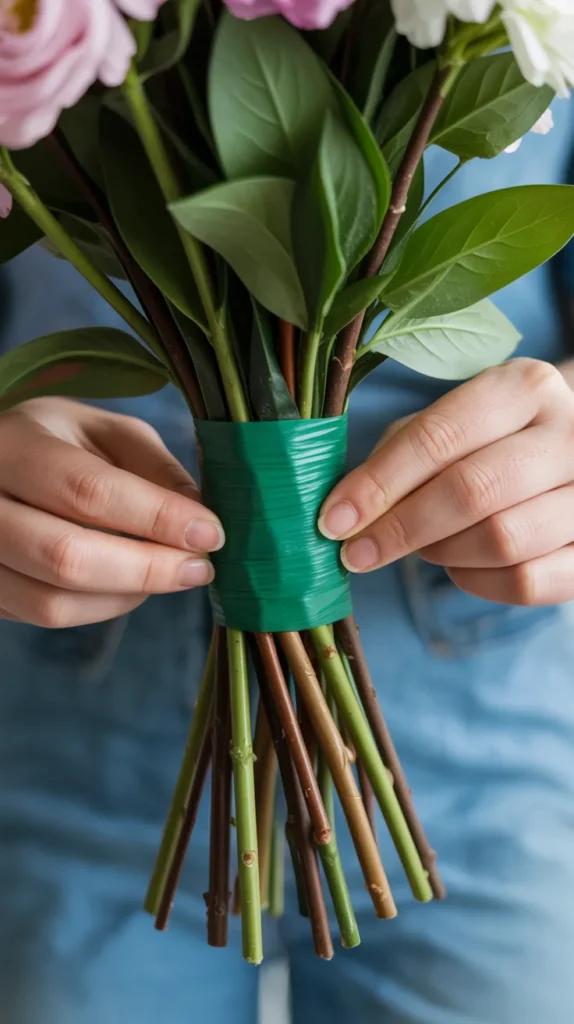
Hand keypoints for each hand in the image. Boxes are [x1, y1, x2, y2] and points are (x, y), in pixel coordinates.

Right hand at [0, 399, 222, 626]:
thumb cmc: (62, 443)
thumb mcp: (109, 432)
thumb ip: (155, 468)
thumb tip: (199, 521)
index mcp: (14, 444)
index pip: (87, 490)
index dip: (156, 518)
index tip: (210, 533)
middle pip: (65, 556)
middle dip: (148, 569)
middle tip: (199, 568)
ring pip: (52, 602)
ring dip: (128, 595)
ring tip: (171, 575)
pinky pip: (45, 617)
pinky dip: (102, 607)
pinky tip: (131, 585)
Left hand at [319, 359, 573, 605]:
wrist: (567, 461)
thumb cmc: (489, 441)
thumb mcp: (446, 424)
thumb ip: (397, 455)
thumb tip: (344, 511)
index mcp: (524, 387)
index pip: (440, 436)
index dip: (379, 483)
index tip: (333, 521)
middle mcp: (570, 432)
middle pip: (473, 490)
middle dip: (402, 528)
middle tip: (358, 553)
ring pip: (502, 540)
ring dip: (442, 553)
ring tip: (422, 546)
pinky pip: (528, 582)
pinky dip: (479, 582)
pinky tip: (461, 566)